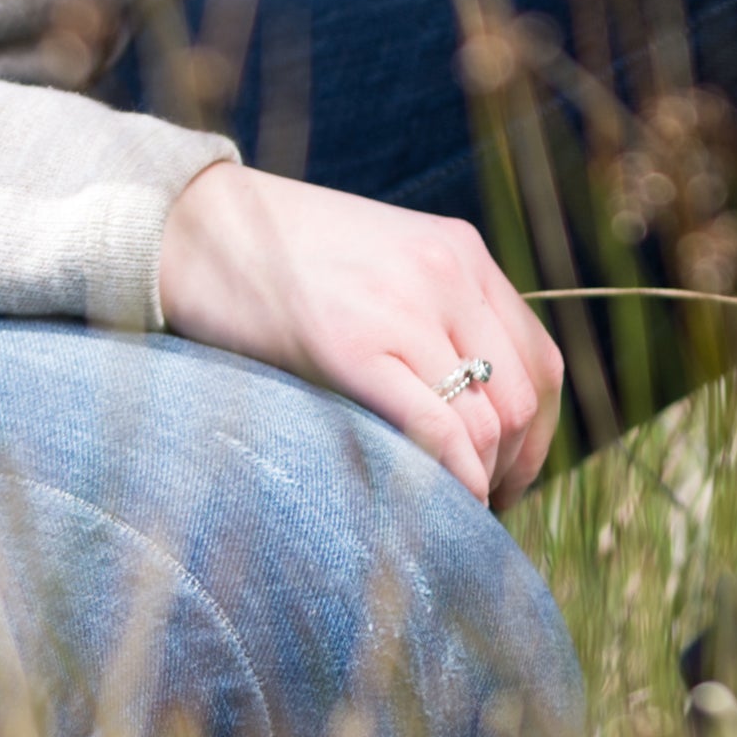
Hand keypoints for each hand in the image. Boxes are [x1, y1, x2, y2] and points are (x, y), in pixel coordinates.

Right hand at [153, 163, 564, 509]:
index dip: (536, 433)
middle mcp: (448, 276)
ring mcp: (404, 309)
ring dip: (481, 481)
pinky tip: (441, 505)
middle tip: (481, 504)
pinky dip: (454, 479)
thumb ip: (436, 312)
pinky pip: (436, 428)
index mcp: (461, 252)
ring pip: (486, 421)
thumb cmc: (282, 255)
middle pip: (519, 398)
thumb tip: (468, 401)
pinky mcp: (352, 348)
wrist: (197, 224)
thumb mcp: (384, 262)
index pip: (539, 360)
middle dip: (511, 466)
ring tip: (454, 512)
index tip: (510, 472)